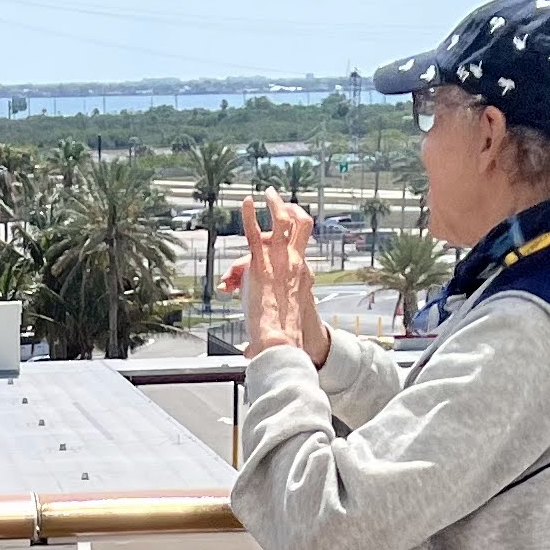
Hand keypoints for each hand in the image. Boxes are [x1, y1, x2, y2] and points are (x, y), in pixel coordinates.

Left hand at [239, 195, 328, 364]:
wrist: (281, 337)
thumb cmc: (284, 339)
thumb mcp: (278, 332)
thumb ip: (261, 339)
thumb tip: (248, 356)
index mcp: (303, 277)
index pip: (299, 252)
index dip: (287, 247)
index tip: (281, 240)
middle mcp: (295, 263)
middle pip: (301, 229)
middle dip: (293, 212)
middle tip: (285, 203)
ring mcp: (279, 260)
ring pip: (281, 224)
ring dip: (275, 207)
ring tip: (269, 193)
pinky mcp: (260, 262)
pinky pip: (254, 234)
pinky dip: (249, 217)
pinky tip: (246, 203)